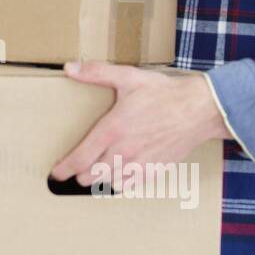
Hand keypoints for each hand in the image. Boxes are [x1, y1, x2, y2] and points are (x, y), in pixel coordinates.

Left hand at [50, 60, 227, 186]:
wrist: (199, 110)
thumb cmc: (164, 93)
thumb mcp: (128, 77)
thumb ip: (97, 73)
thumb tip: (70, 68)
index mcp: (112, 129)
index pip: (80, 157)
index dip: (64, 169)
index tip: (55, 173)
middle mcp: (123, 151)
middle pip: (91, 175)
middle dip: (79, 174)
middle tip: (74, 172)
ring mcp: (140, 163)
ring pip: (109, 183)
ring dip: (98, 181)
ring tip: (92, 176)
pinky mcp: (155, 170)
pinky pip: (130, 186)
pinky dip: (119, 185)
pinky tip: (117, 179)